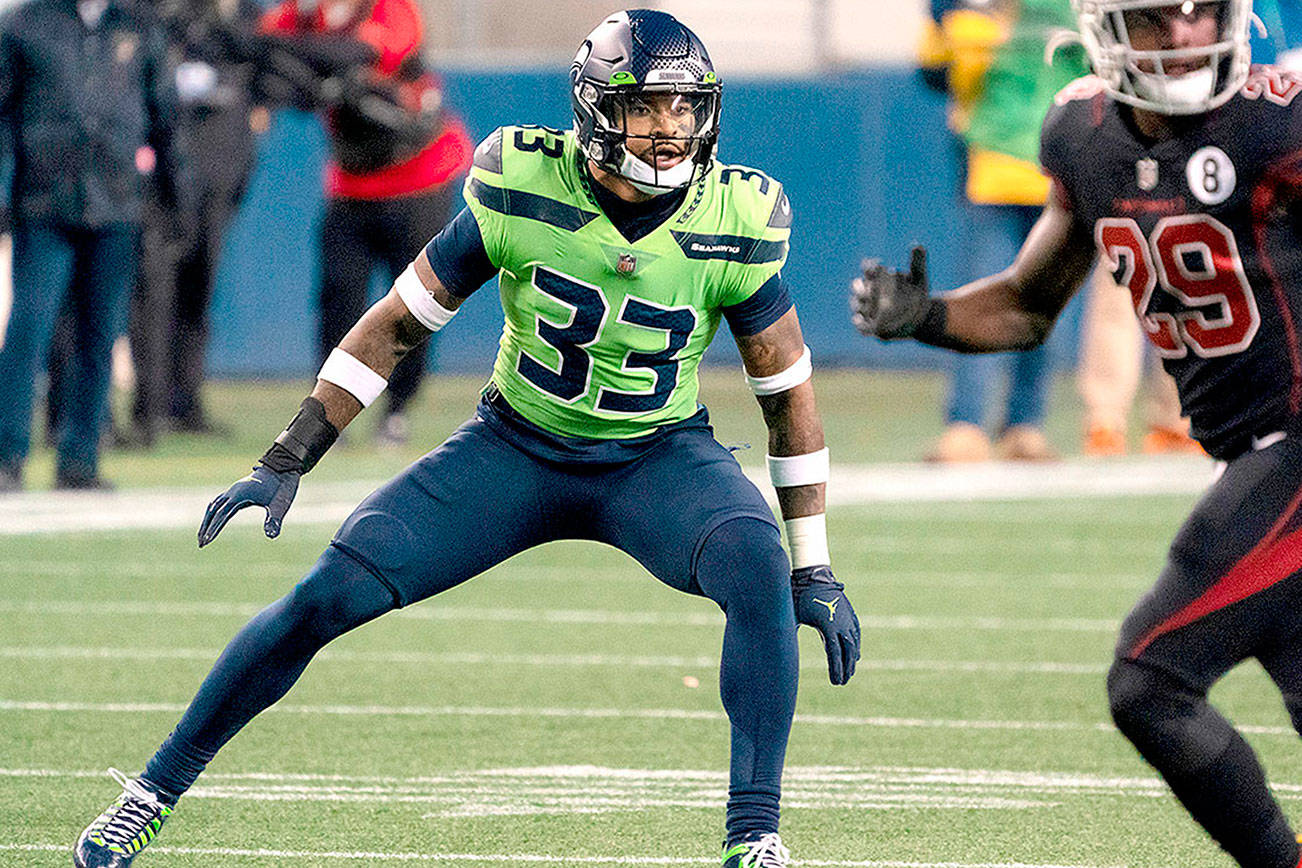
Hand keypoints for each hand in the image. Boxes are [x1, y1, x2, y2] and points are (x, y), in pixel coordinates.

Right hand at [197, 465, 299, 547]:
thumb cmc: (282, 487)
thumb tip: (271, 536)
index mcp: (241, 493)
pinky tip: (212, 522)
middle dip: (206, 527)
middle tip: (201, 544)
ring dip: (206, 521)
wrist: (283, 469)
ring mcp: (233, 490)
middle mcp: (233, 491)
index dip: (214, 527)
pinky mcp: (236, 491)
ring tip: (202, 537)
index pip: (222, 513)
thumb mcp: (281, 504)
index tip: (207, 541)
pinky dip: (212, 513)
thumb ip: (275, 520)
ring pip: (213, 506)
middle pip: (213, 510)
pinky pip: (218, 503)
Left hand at [791, 565, 860, 684]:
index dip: (836, 670)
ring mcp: (847, 618)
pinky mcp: (850, 613)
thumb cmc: (799, 596)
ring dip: (853, 659)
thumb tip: (776, 650)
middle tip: (842, 682)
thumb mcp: (792, 616)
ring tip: (850, 672)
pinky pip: (856, 633)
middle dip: (846, 669)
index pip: (834, 654)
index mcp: (827, 626)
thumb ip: (788, 633)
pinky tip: (856, 655)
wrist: (813, 576)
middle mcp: (841, 623)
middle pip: (848, 652)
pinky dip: (857, 645)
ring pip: (854, 643)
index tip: (836, 683)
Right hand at [850, 245, 930, 338]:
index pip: (868, 269)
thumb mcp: (919, 279)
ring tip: (873, 308)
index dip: (870, 268)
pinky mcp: (866, 324)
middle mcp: (868, 291)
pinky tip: (864, 322)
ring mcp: (865, 308)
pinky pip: (859, 324)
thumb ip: (917, 263)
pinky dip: (860, 322)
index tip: (879, 267)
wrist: (918, 319)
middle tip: (872, 289)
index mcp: (878, 277)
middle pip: (857, 287)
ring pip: (857, 304)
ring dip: (863, 306)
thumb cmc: (916, 296)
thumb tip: (918, 245)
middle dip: (862, 288)